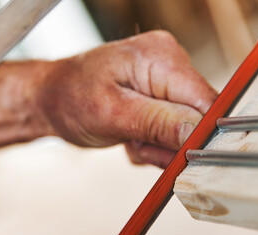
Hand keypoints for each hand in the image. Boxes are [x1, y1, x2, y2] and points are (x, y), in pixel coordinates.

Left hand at [37, 30, 216, 167]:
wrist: (52, 97)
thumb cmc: (69, 97)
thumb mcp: (111, 113)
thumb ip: (157, 123)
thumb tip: (199, 132)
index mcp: (160, 57)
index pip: (205, 100)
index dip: (197, 134)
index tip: (174, 154)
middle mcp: (168, 62)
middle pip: (197, 116)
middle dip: (168, 141)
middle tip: (137, 144)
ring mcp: (164, 78)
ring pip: (184, 126)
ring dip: (157, 143)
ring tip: (128, 137)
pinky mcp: (159, 93)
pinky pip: (171, 126)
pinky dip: (152, 140)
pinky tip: (130, 134)